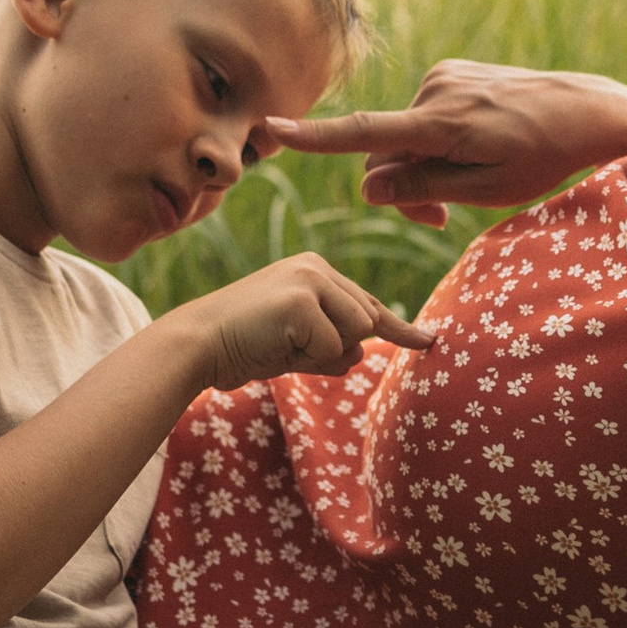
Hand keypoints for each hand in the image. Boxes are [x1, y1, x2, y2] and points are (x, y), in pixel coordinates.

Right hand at [187, 252, 431, 393]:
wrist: (197, 344)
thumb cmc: (243, 346)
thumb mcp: (296, 345)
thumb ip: (332, 345)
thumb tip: (364, 352)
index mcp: (315, 271)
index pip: (366, 305)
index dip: (399, 329)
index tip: (428, 341)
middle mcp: (316, 267)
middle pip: (367, 323)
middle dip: (335, 349)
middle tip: (285, 347)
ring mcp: (310, 279)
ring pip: (357, 334)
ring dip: (322, 355)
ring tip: (280, 345)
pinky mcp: (302, 299)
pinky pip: (332, 348)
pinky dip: (307, 360)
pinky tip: (275, 344)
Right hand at [264, 61, 626, 225]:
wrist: (587, 110)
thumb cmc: (543, 158)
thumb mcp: (486, 190)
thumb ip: (423, 188)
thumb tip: (369, 188)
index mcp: (441, 123)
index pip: (366, 133)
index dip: (316, 138)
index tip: (273, 129)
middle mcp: (434, 91)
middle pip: (384, 152)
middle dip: (400, 187)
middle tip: (440, 220)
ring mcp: (442, 77)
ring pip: (403, 137)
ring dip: (421, 164)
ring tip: (469, 180)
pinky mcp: (451, 73)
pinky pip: (422, 117)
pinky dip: (435, 140)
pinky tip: (477, 147)